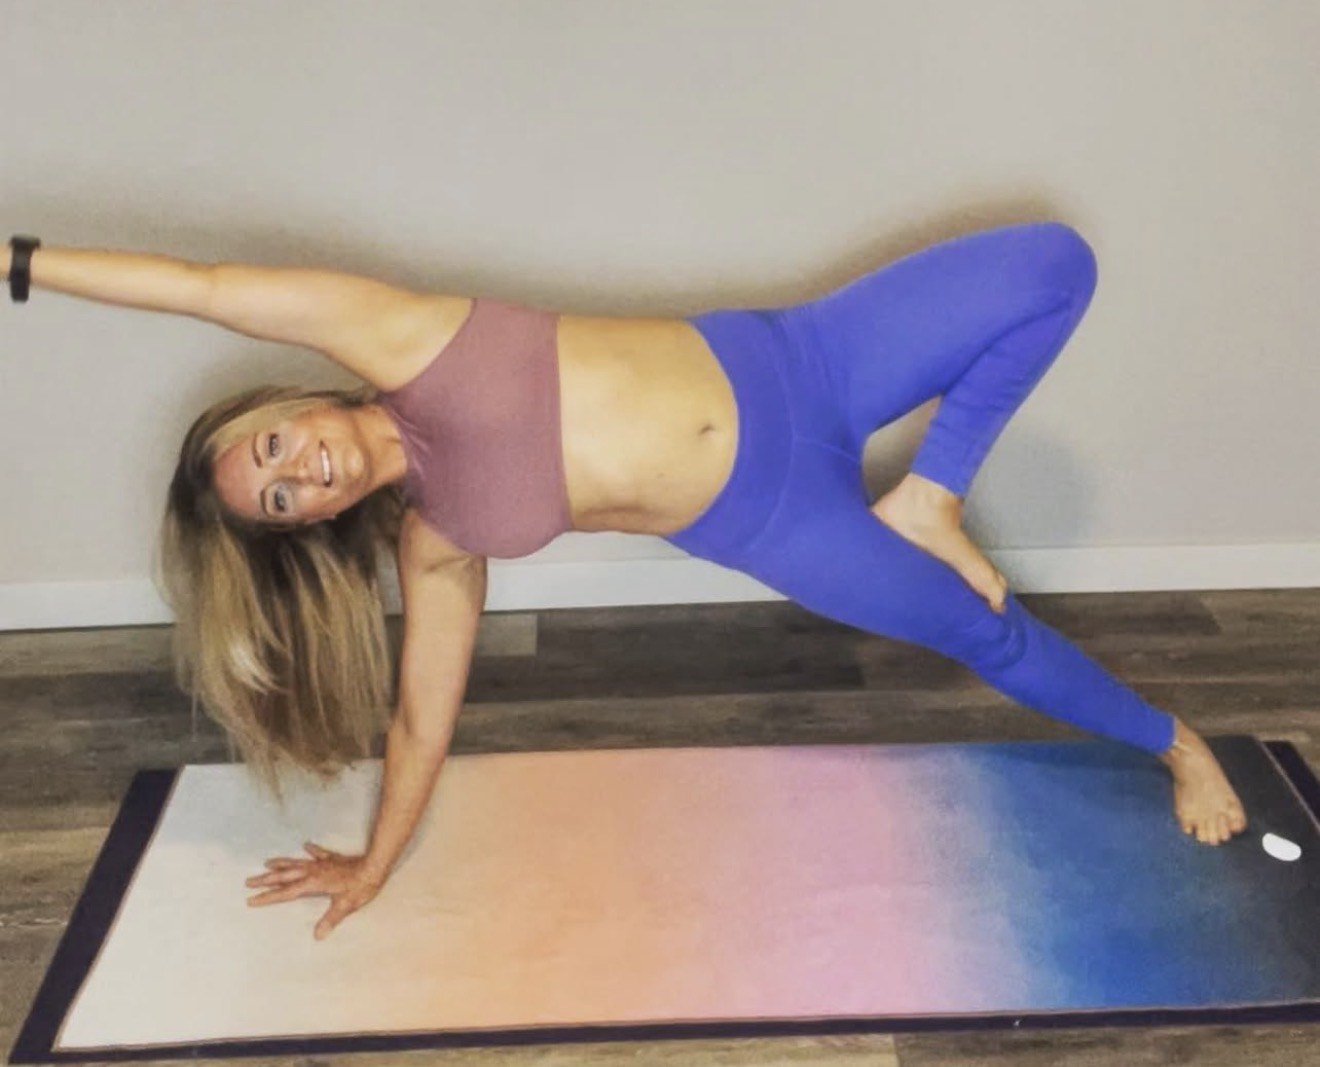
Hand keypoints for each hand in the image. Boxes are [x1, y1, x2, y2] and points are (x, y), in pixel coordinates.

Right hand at [245, 841, 385, 939]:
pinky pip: (318, 853)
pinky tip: (305, 845)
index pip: (286, 893)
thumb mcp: (345, 906)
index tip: (251, 900)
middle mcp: (313, 871)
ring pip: (296, 862)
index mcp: (313, 883)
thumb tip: (317, 936)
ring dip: (281, 863)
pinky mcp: (333, 858)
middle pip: (285, 875)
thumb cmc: (360, 887)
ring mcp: (322, 863)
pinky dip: (310, 850)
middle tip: (249, 881)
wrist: (375, 865)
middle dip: (266, 879)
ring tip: (267, 862)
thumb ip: (330, 920)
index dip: (268, 898)